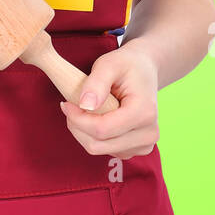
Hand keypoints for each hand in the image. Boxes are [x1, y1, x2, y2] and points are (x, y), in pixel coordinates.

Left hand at [59, 39, 159, 157]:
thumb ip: (97, 83)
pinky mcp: (137, 149)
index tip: (66, 104)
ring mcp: (144, 145)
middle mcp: (149, 134)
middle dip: (78, 126)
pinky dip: (94, 136)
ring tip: (86, 109)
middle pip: (98, 144)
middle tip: (71, 106)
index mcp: (145, 113)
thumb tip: (85, 105)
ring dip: (84, 132)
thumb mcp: (110, 64)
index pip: (101, 130)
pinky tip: (97, 118)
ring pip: (99, 150)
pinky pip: (106, 150)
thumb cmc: (127, 65)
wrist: (145, 71)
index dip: (77, 119)